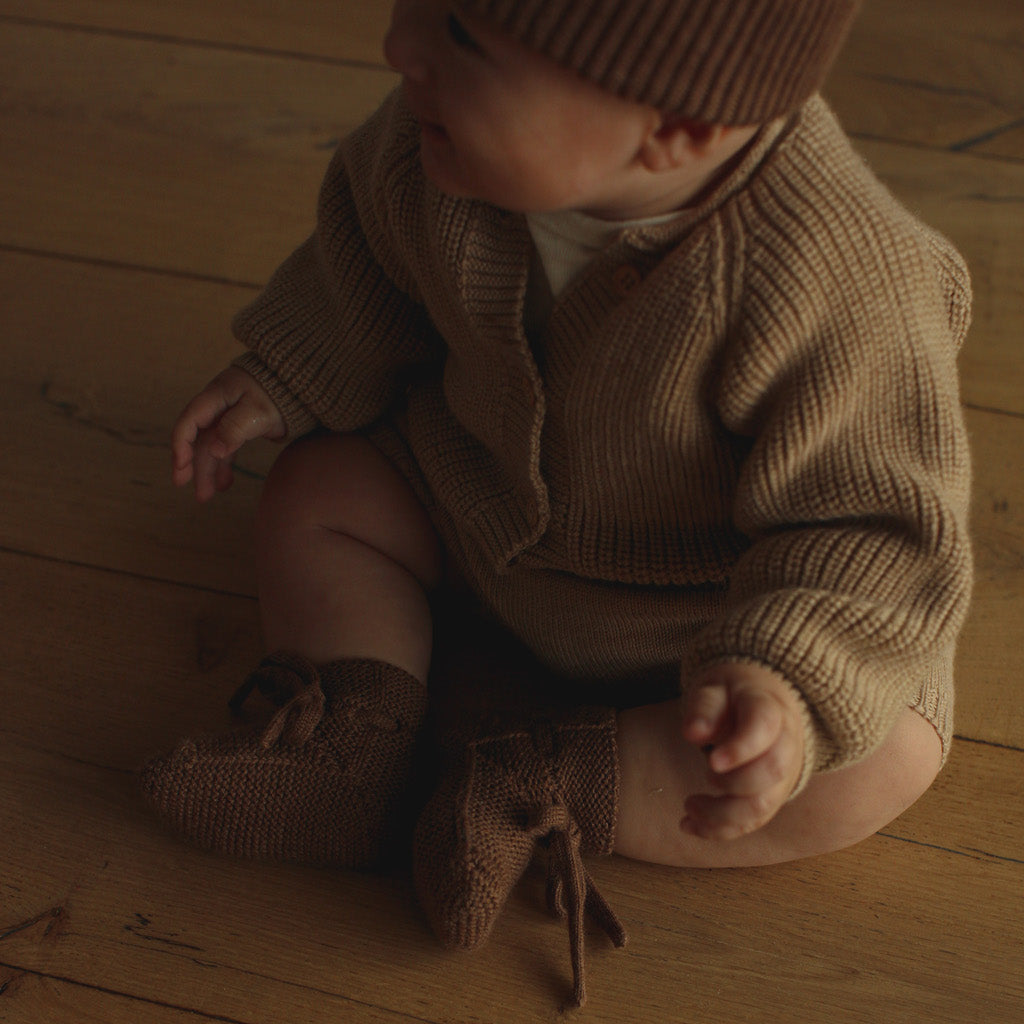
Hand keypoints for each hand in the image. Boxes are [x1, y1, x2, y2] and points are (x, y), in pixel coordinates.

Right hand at [171, 366, 285, 501]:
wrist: (297, 385)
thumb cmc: (278, 393)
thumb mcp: (258, 410)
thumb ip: (235, 428)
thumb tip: (215, 450)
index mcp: (215, 397)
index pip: (190, 422)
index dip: (181, 445)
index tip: (182, 468)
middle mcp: (216, 407)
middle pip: (199, 439)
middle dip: (195, 467)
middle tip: (196, 493)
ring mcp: (226, 417)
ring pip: (211, 446)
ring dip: (209, 470)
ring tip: (208, 496)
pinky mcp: (238, 426)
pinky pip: (226, 448)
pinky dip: (224, 465)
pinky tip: (225, 483)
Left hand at [680, 662, 804, 840]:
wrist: (766, 704)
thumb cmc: (733, 696)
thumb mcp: (715, 688)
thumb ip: (705, 708)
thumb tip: (693, 733)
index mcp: (769, 708)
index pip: (764, 727)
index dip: (741, 747)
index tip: (712, 761)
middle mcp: (785, 744)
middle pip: (772, 771)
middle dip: (735, 782)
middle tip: (707, 773)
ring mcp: (783, 775)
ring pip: (764, 805)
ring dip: (723, 815)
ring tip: (689, 807)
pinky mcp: (772, 797)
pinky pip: (752, 821)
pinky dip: (721, 829)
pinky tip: (690, 825)